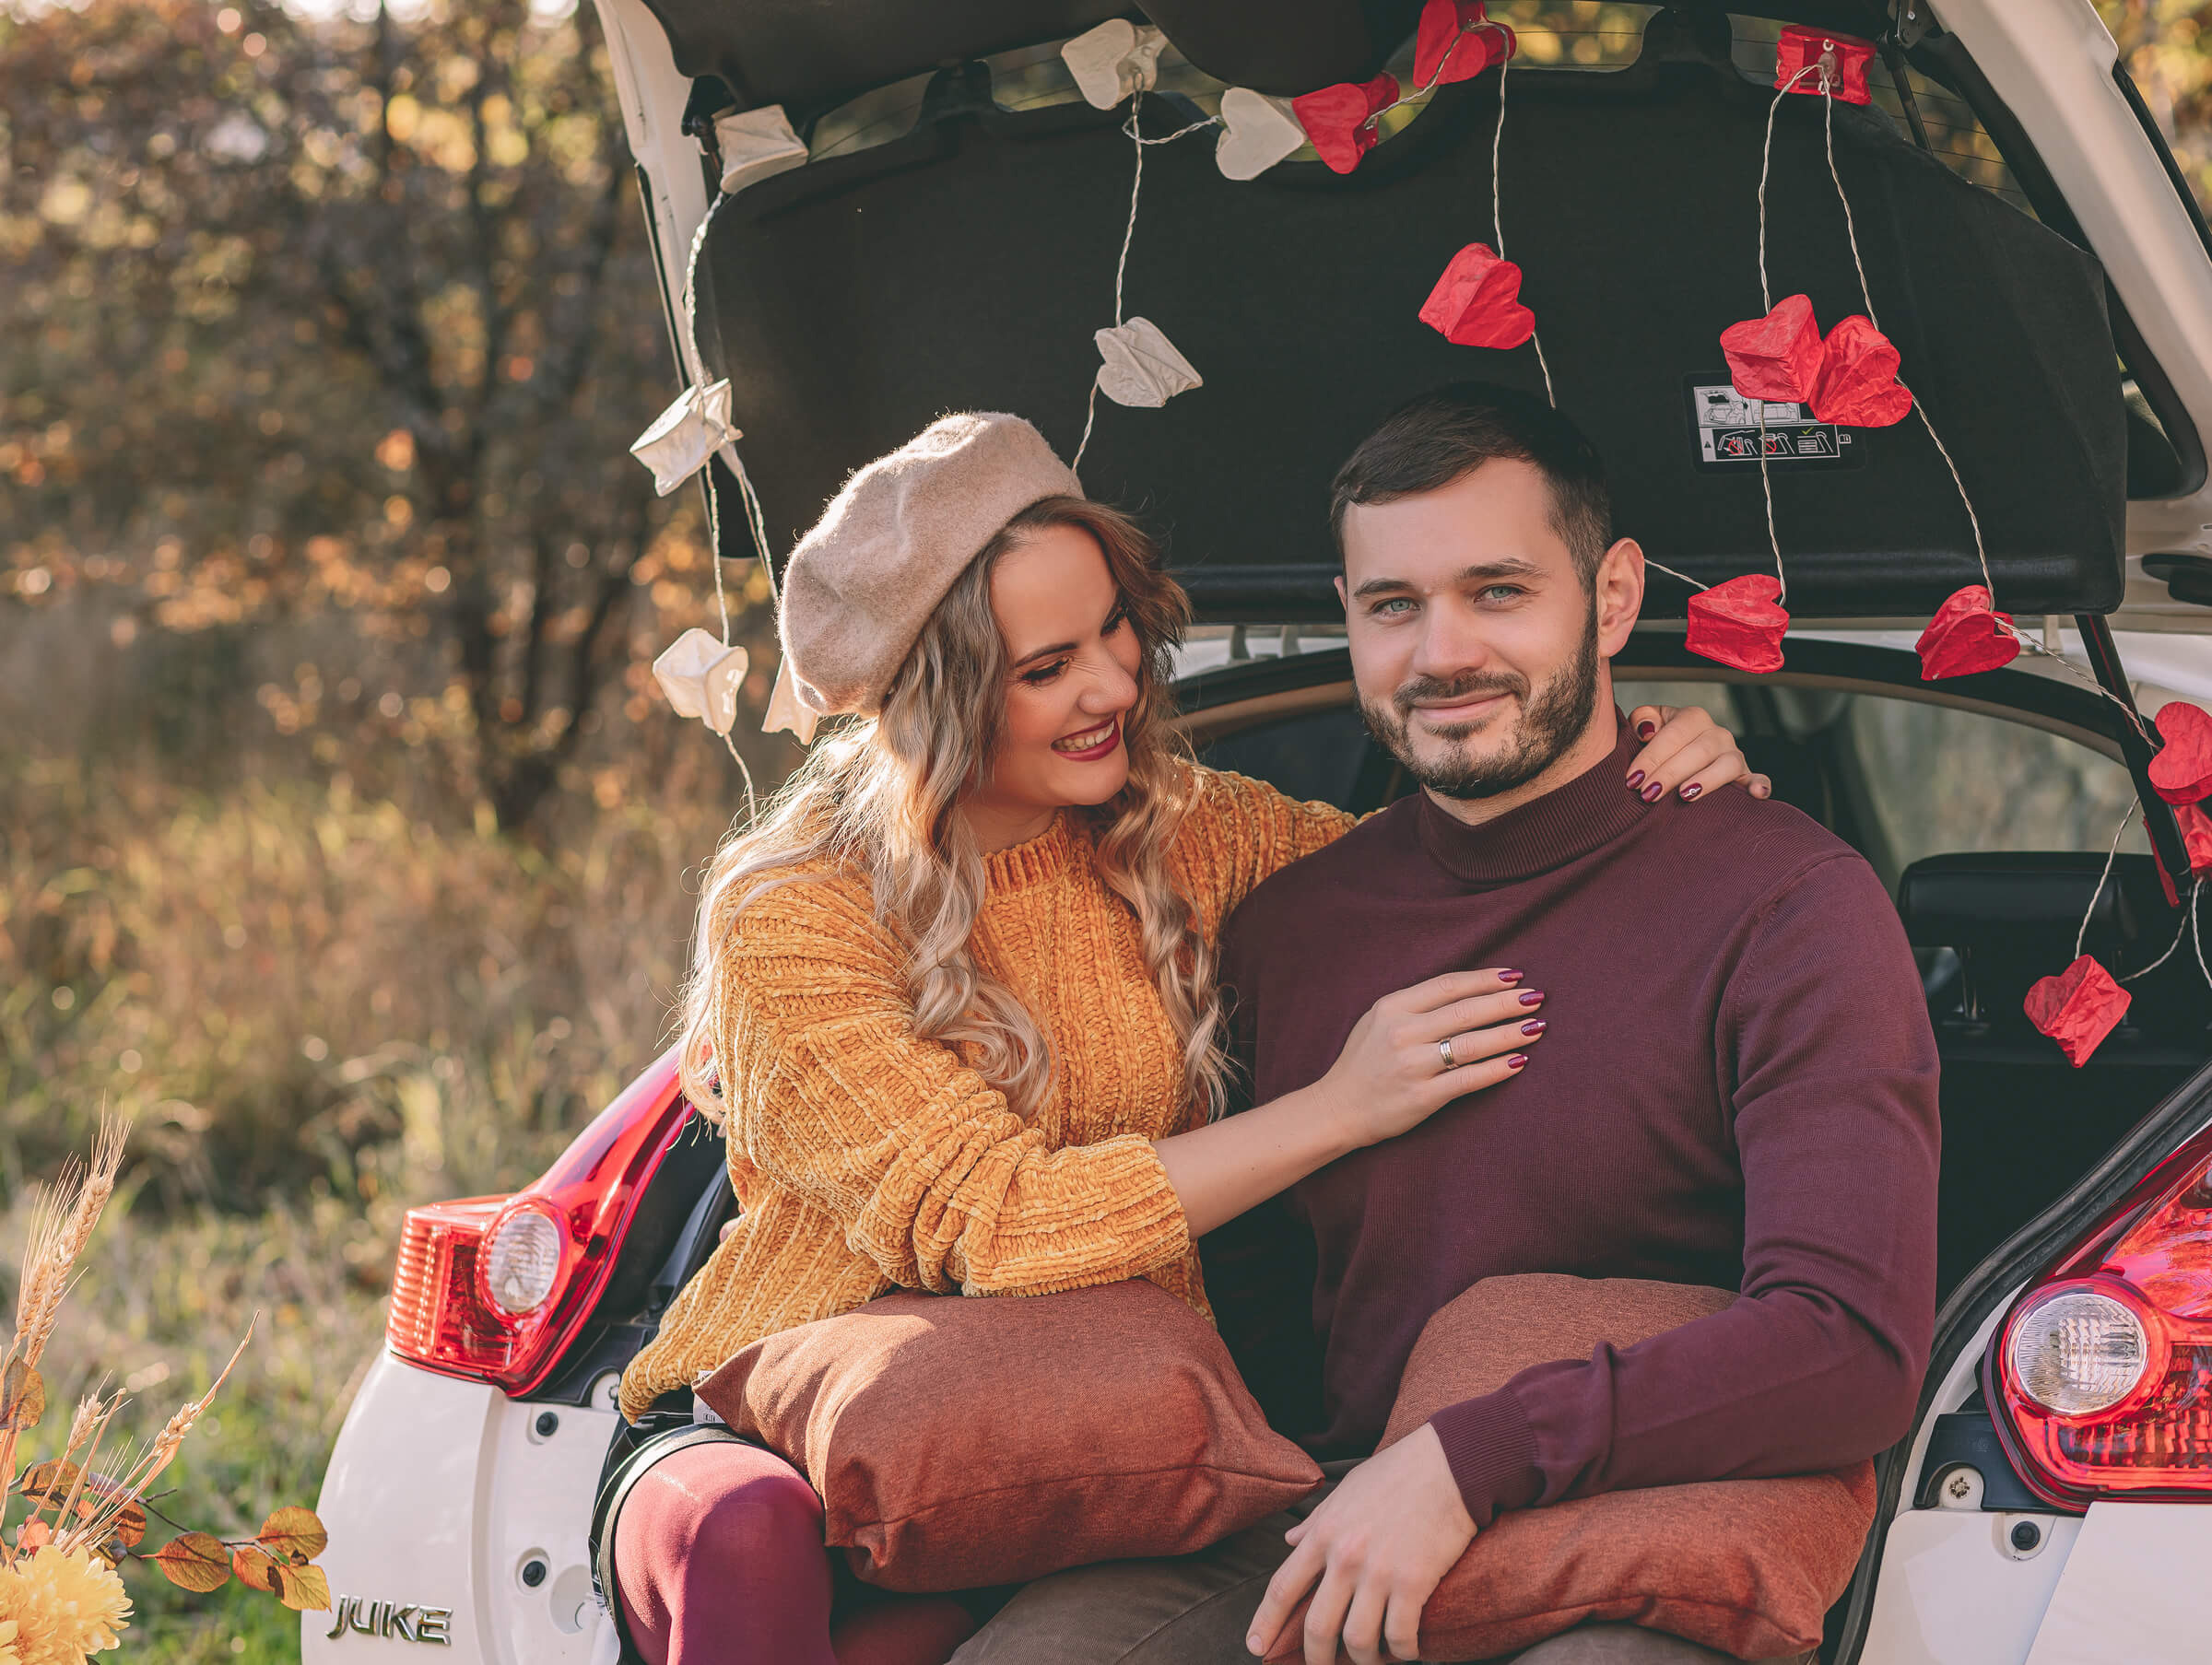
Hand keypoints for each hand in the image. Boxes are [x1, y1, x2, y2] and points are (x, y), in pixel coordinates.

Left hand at [1246, 1425, 1473, 1664]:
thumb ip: (1315, 1520)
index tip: (1255, 1646)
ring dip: (1363, 1660)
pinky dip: (1402, 1652)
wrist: (1448, 1464)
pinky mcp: (1414, 1582)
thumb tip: (1289, 1540)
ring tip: (1371, 1661)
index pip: (1282, 1588)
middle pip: (1317, 1628)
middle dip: (1316, 1659)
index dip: (1266, 1623)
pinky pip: (1400, 1635)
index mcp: (1323, 1534)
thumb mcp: (1344, 1491)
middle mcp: (1345, 1557)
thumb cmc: (1396, 1474)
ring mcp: (1379, 1572)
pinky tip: (1407, 1651)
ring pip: (1358, 1641)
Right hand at [1313, 970, 1543, 1148]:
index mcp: (1392, 1008)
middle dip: (1506, 1002)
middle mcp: (1402, 1033)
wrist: (1337, 1109)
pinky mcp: (1422, 1097)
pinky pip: (1469, 1079)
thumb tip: (1468, 991)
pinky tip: (1519, 1061)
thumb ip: (1415, 1005)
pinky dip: (1497, 1069)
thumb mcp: (1378, 1020)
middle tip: (1537, 997)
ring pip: (1472, 1044)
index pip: (1448, 986)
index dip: (1485, 979)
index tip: (1514, 977)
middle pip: (1466, 1011)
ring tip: (1536, 1026)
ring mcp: (1412, 1066)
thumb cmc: (1363, 1062)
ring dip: (1510, 1033)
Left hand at [1624, 704, 1770, 803]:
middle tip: (1648, 794)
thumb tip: (1647, 731)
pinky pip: (1758, 778)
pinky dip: (1760, 785)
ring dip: (1707, 780)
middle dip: (1670, 774)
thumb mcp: (1649, 726)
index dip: (1651, 757)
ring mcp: (1734, 754)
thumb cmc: (1661, 745)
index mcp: (1693, 718)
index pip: (1672, 735)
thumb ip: (1642, 720)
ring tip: (1685, 795)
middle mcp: (1717, 733)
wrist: (1682, 757)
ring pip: (1727, 764)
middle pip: (1697, 751)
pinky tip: (1756, 794)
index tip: (1632, 779)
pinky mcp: (1746, 775)